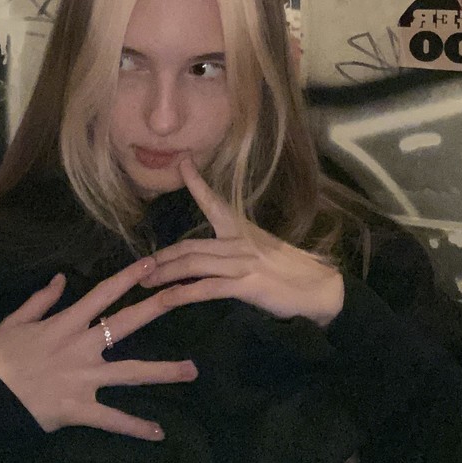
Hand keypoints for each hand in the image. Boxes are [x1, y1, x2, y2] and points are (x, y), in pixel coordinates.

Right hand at [0, 259, 198, 439]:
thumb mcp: (15, 322)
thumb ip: (41, 300)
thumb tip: (62, 277)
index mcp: (66, 323)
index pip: (103, 294)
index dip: (129, 277)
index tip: (153, 264)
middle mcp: (82, 347)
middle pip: (126, 323)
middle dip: (156, 308)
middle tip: (185, 296)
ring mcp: (85, 378)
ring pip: (131, 372)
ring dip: (163, 371)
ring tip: (193, 370)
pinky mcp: (81, 408)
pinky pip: (113, 419)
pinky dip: (136, 427)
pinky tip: (159, 433)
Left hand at [141, 158, 344, 327]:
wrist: (322, 290)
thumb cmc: (295, 274)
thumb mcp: (266, 253)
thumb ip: (241, 251)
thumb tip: (220, 256)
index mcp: (244, 231)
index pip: (215, 202)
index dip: (196, 182)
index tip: (182, 162)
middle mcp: (239, 243)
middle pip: (191, 245)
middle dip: (163, 256)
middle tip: (139, 266)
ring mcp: (243, 263)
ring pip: (193, 263)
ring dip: (164, 273)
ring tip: (143, 282)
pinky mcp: (247, 284)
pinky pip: (207, 288)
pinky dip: (182, 293)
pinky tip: (164, 300)